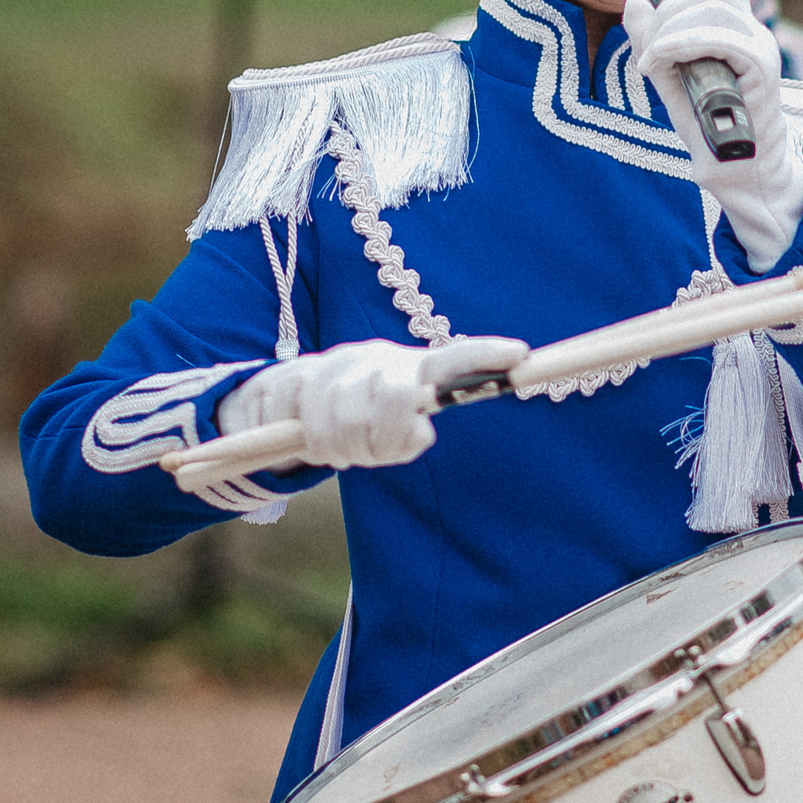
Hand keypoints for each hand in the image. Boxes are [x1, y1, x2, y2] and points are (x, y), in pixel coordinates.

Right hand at [215, 336, 526, 470]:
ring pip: (353, 422)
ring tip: (344, 446)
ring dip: (349, 449)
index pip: (454, 358)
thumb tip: (420, 429)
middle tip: (372, 450)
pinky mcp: (296, 378)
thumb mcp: (389, 432)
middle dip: (384, 437)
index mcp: (410, 369)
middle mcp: (378, 358)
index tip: (521, 352)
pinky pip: (314, 428)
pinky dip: (320, 446)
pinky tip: (317, 441)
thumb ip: (409, 436)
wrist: (280, 403)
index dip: (487, 354)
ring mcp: (335, 363)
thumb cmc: (354, 421)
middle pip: (397, 398)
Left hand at [625, 0, 802, 270]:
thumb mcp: (669, 76)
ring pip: (712, 10)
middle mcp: (752, 31)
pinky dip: (683, 43)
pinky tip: (662, 62)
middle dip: (666, 14)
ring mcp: (760, 48)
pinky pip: (721, 37)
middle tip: (648, 51)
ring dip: (670, 31)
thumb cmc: (707, 126)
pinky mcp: (762, 69)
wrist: (736, 170)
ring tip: (653, 61)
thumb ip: (651, 41)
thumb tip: (633, 2)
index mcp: (734, 28)